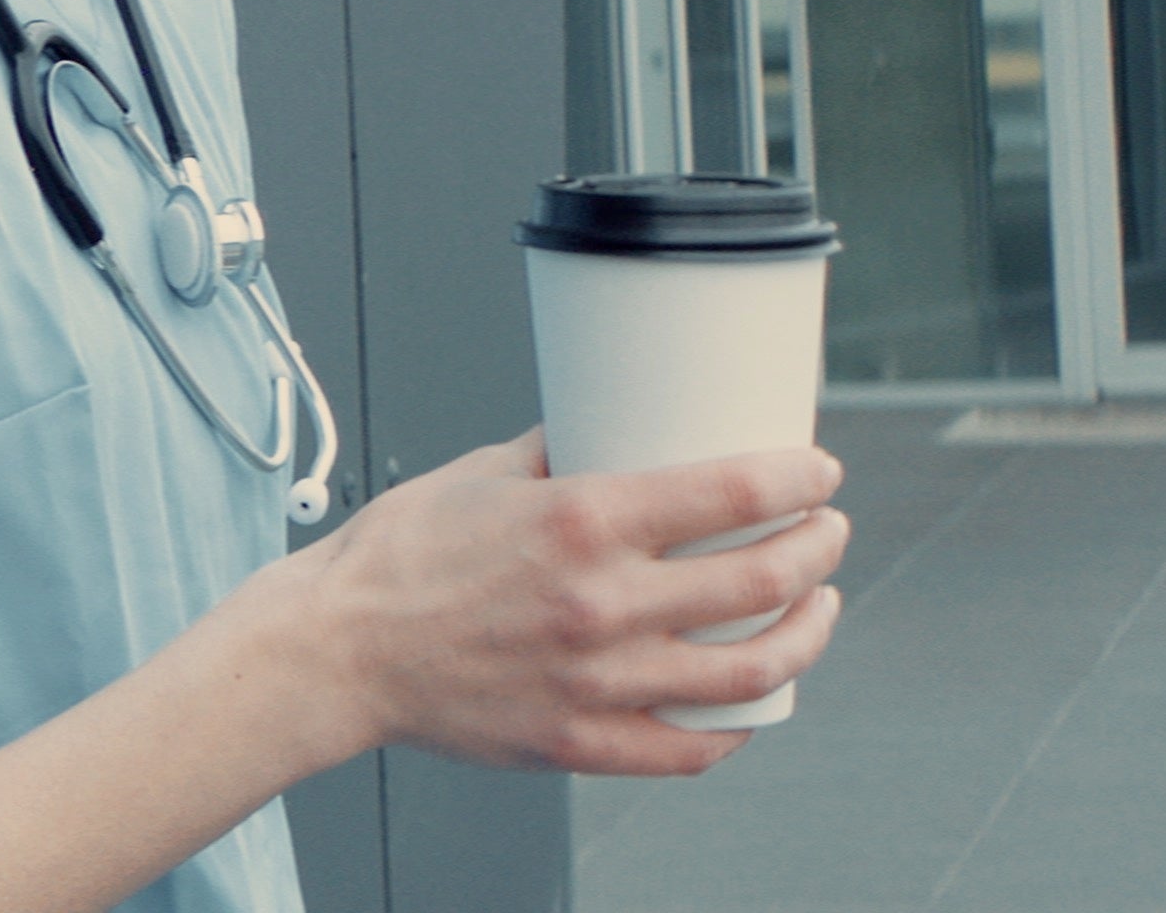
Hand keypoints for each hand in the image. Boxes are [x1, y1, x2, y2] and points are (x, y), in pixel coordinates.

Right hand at [241, 431, 848, 775]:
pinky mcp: (578, 742)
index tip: (820, 471)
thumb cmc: (397, 557)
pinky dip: (735, 726)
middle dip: (819, 549)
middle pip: (762, 580)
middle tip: (828, 532)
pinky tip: (750, 700)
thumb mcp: (482, 472)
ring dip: (805, 635)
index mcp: (582, 523)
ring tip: (817, 609)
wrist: (337, 649)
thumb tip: (611, 417)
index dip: (798, 478)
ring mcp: (596, 682)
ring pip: (748, 671)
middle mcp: (601, 604)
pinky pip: (688, 748)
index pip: (733, 494)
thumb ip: (560, 449)